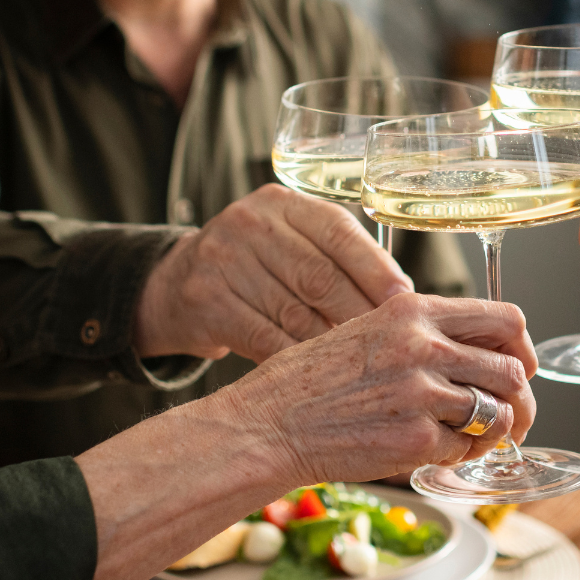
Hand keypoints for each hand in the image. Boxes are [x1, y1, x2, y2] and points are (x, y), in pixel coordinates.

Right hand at [133, 184, 413, 361]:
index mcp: (282, 204)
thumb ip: (333, 257)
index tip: (405, 300)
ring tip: (361, 364)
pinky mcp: (206, 301)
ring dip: (332, 345)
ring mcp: (223, 260)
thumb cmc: (253, 267)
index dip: (375, 268)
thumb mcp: (286, 242)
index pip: (338, 232)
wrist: (174, 284)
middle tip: (391, 344)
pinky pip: (265, 338)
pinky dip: (297, 360)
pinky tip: (319, 375)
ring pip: (295, 312)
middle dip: (359, 314)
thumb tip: (400, 300)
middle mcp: (251, 224)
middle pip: (319, 275)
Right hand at [227, 294, 539, 484]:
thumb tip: (478, 357)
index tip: (519, 370)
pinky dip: (455, 458)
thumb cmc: (308, 383)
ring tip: (464, 441)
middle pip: (513, 371)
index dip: (522, 350)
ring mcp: (423, 394)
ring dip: (489, 434)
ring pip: (497, 414)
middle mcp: (424, 346)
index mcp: (414, 311)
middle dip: (519, 401)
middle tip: (510, 420)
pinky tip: (429, 454)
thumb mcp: (368, 332)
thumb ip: (422, 336)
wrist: (268, 425)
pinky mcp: (416, 440)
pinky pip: (463, 451)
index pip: (506, 319)